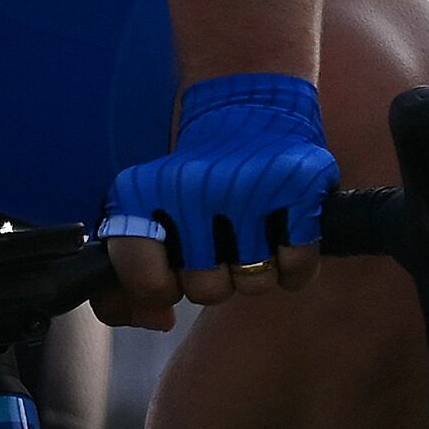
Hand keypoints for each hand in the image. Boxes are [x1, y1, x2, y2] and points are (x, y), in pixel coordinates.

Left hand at [99, 75, 335, 327]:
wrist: (248, 107)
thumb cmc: (194, 179)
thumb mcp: (145, 213)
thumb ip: (128, 279)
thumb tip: (157, 321)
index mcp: (148, 191)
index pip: (142, 277)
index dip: (157, 286)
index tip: (168, 268)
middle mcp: (196, 187)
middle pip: (205, 291)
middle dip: (212, 277)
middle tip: (216, 245)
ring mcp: (250, 187)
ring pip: (253, 284)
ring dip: (254, 269)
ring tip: (249, 234)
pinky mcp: (299, 186)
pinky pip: (296, 267)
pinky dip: (293, 263)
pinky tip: (282, 236)